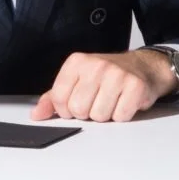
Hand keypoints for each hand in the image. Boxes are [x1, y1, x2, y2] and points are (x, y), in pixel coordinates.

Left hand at [29, 50, 178, 122]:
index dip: (65, 110)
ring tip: (110, 101)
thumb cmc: (105, 76)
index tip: (74, 104)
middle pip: (78, 109)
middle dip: (86, 113)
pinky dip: (122, 115)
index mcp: (76, 62)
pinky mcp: (135, 86)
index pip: (58, 98)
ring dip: (105, 115)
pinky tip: (123, 102)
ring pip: (99, 116)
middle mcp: (95, 65)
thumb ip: (53, 98)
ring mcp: (116, 74)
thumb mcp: (76, 80)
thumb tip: (36, 115)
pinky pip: (120, 117)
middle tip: (96, 101)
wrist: (142, 67)